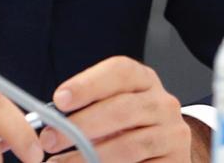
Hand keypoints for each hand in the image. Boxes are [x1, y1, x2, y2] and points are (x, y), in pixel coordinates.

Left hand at [38, 56, 195, 162]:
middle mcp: (162, 103)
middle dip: (80, 126)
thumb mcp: (112, 106)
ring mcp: (172, 134)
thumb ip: (87, 108)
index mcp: (144, 80)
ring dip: (89, 156)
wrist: (164, 150)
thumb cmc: (127, 125)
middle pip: (121, 109)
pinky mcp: (176, 162)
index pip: (119, 71)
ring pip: (128, 146)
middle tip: (50, 139)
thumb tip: (47, 122)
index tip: (59, 100)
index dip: (88, 84)